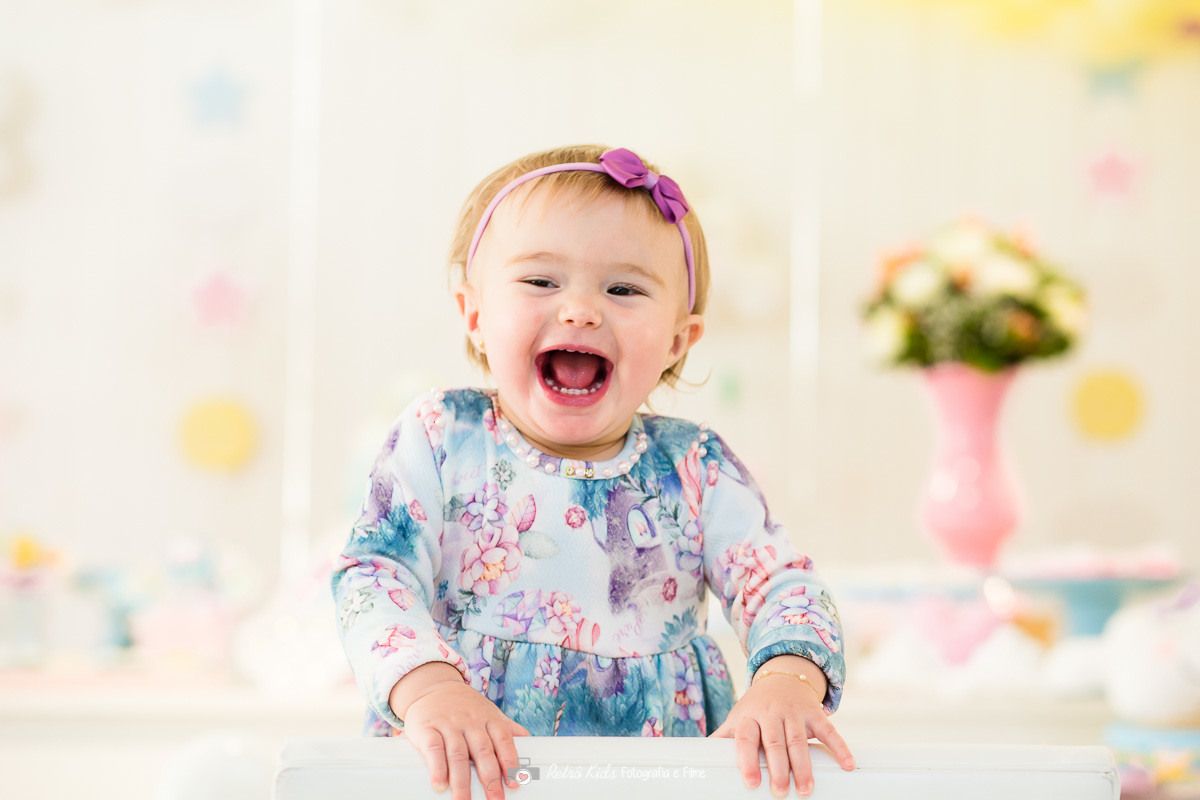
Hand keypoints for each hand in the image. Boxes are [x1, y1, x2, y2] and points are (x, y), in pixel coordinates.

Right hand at [392, 666, 530, 799]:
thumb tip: (531, 744)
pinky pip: (433, 749)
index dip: (510, 762)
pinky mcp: (427, 728)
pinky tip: (440, 784)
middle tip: (495, 798)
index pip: (504, 740)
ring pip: (458, 754)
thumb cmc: (465, 705)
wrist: (433, 685)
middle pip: (483, 751)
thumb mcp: (489, 712)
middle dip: (490, 778)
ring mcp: (449, 724)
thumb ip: (507, 728)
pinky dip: (437, 768)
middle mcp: (471, 721)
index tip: (515, 783)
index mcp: (489, 719)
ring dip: (461, 781)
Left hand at [709, 662, 854, 796]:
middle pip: (774, 742)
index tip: (751, 782)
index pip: (746, 738)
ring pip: (799, 740)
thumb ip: (724, 737)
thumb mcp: (738, 718)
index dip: (748, 760)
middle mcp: (771, 712)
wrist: (782, 676)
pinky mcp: (814, 712)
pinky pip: (828, 730)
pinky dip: (840, 747)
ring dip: (804, 766)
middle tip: (781, 792)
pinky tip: (847, 764)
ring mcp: (794, 711)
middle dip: (779, 768)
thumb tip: (699, 757)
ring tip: (806, 789)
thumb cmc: (756, 706)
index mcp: (749, 716)